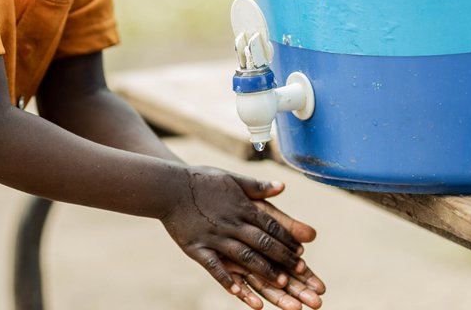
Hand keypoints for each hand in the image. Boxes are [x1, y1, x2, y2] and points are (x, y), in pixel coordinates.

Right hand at [161, 168, 309, 306]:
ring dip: (264, 270)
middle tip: (302, 273)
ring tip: (281, 284)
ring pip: (244, 257)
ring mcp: (215, 237)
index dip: (288, 240)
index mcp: (242, 207)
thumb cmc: (201, 180)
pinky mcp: (197, 248)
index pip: (271, 226)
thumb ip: (257, 186)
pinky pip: (215, 267)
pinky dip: (228, 279)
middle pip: (263, 243)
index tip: (302, 253)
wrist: (168, 186)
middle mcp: (232, 223)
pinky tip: (240, 292)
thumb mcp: (232, 179)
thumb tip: (282, 186)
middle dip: (284, 258)